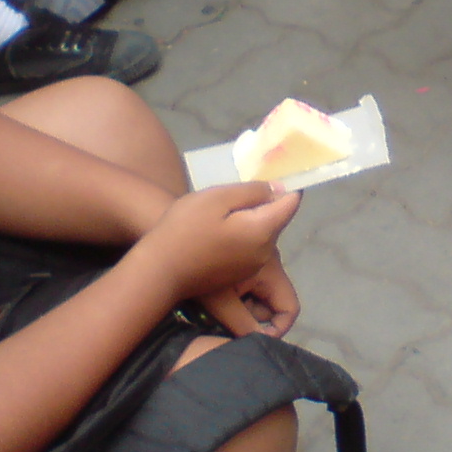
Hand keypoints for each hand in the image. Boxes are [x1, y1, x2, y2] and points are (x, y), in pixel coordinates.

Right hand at [136, 183, 300, 303]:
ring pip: (262, 234)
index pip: (291, 203)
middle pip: (276, 219)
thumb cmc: (186, 229)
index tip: (270, 176)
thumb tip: (279, 189)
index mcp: (263, 231)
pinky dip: (241, 236)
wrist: (161, 270)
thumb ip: (253, 192)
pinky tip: (216, 232)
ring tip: (220, 212)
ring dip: (250, 221)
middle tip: (232, 194)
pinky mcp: (238, 275)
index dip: (286, 186)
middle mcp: (265, 252)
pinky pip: (249, 248)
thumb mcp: (218, 198)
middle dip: (263, 204)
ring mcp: (252, 267)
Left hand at [199, 252, 299, 337]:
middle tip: (229, 318)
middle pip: (274, 305)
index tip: (253, 339)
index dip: (277, 329)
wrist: (177, 246)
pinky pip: (251, 288)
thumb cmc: (198, 270)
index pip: (290, 308)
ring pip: (261, 298)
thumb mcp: (221, 302)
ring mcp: (258, 261)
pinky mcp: (246, 261)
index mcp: (270, 270)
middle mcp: (270, 264)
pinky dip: (240, 297)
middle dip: (255, 317)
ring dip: (245, 308)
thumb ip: (243, 324)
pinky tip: (219, 295)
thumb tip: (259, 342)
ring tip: (220, 305)